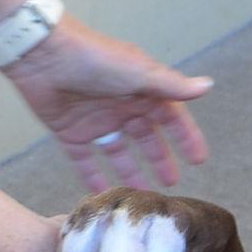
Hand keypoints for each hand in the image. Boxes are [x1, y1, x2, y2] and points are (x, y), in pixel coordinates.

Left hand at [5, 15, 211, 191]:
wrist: (43, 55)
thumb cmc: (96, 59)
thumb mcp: (139, 74)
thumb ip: (172, 86)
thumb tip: (207, 86)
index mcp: (141, 90)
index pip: (170, 118)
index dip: (185, 137)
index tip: (198, 160)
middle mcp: (121, 106)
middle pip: (146, 139)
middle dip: (159, 159)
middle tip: (171, 184)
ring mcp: (96, 121)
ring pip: (118, 153)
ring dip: (130, 173)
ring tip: (141, 195)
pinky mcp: (70, 132)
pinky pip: (86, 161)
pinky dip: (93, 177)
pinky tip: (102, 195)